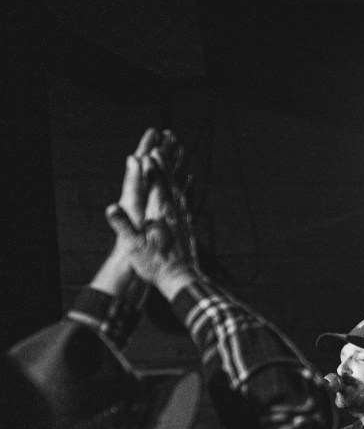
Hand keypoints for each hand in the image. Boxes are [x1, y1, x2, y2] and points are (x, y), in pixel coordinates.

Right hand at [105, 161, 196, 297]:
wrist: (181, 279)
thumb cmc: (155, 263)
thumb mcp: (134, 246)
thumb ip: (123, 225)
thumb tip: (112, 207)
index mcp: (161, 213)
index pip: (157, 184)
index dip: (154, 168)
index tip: (151, 152)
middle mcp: (175, 213)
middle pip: (171, 183)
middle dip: (166, 166)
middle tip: (162, 149)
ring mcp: (184, 219)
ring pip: (180, 191)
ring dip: (175, 176)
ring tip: (172, 163)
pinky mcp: (188, 227)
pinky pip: (186, 204)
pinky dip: (185, 192)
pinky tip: (186, 190)